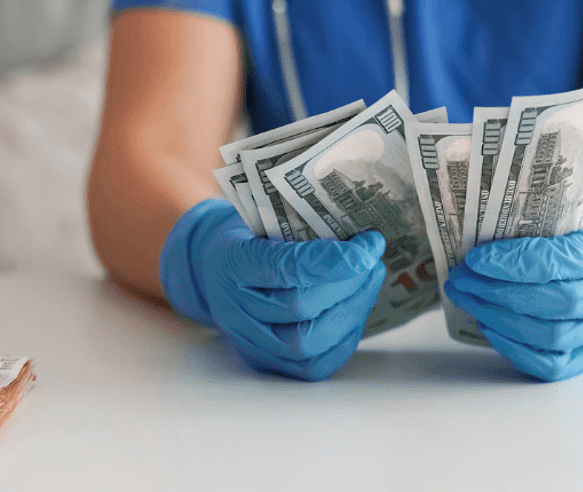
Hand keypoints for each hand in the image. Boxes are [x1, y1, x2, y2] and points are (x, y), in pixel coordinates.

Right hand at [160, 199, 385, 380]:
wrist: (210, 269)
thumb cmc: (247, 237)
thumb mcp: (262, 216)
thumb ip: (303, 226)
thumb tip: (360, 236)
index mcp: (233, 261)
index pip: (286, 266)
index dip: (334, 260)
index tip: (369, 245)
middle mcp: (235, 307)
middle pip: (300, 308)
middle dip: (349, 284)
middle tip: (373, 259)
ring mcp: (248, 340)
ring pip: (307, 344)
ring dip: (352, 312)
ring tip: (370, 281)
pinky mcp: (264, 362)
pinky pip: (312, 366)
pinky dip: (343, 340)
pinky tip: (357, 310)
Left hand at [443, 203, 582, 381]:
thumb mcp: (575, 213)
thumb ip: (539, 224)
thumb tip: (478, 233)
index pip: (563, 261)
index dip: (516, 262)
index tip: (476, 258)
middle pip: (557, 302)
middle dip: (499, 292)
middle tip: (461, 280)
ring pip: (553, 336)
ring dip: (500, 319)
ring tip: (467, 299)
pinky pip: (554, 365)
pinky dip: (516, 350)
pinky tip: (489, 327)